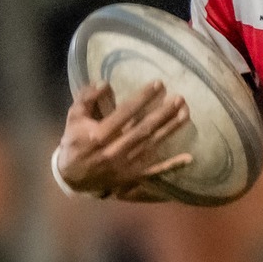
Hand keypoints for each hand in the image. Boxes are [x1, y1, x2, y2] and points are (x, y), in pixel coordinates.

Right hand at [54, 79, 191, 197]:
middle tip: (180, 98)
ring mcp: (125, 166)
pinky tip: (189, 158)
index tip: (159, 84)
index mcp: (99, 135)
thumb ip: (87, 98)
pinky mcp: (133, 177)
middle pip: (143, 129)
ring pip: (152, 146)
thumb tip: (105, 83)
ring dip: (170, 130)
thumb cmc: (75, 142)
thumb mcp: (74, 117)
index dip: (142, 99)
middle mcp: (114, 151)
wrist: (73, 178)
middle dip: (163, 113)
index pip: (124, 113)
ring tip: (186, 114)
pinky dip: (172, 166)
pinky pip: (155, 172)